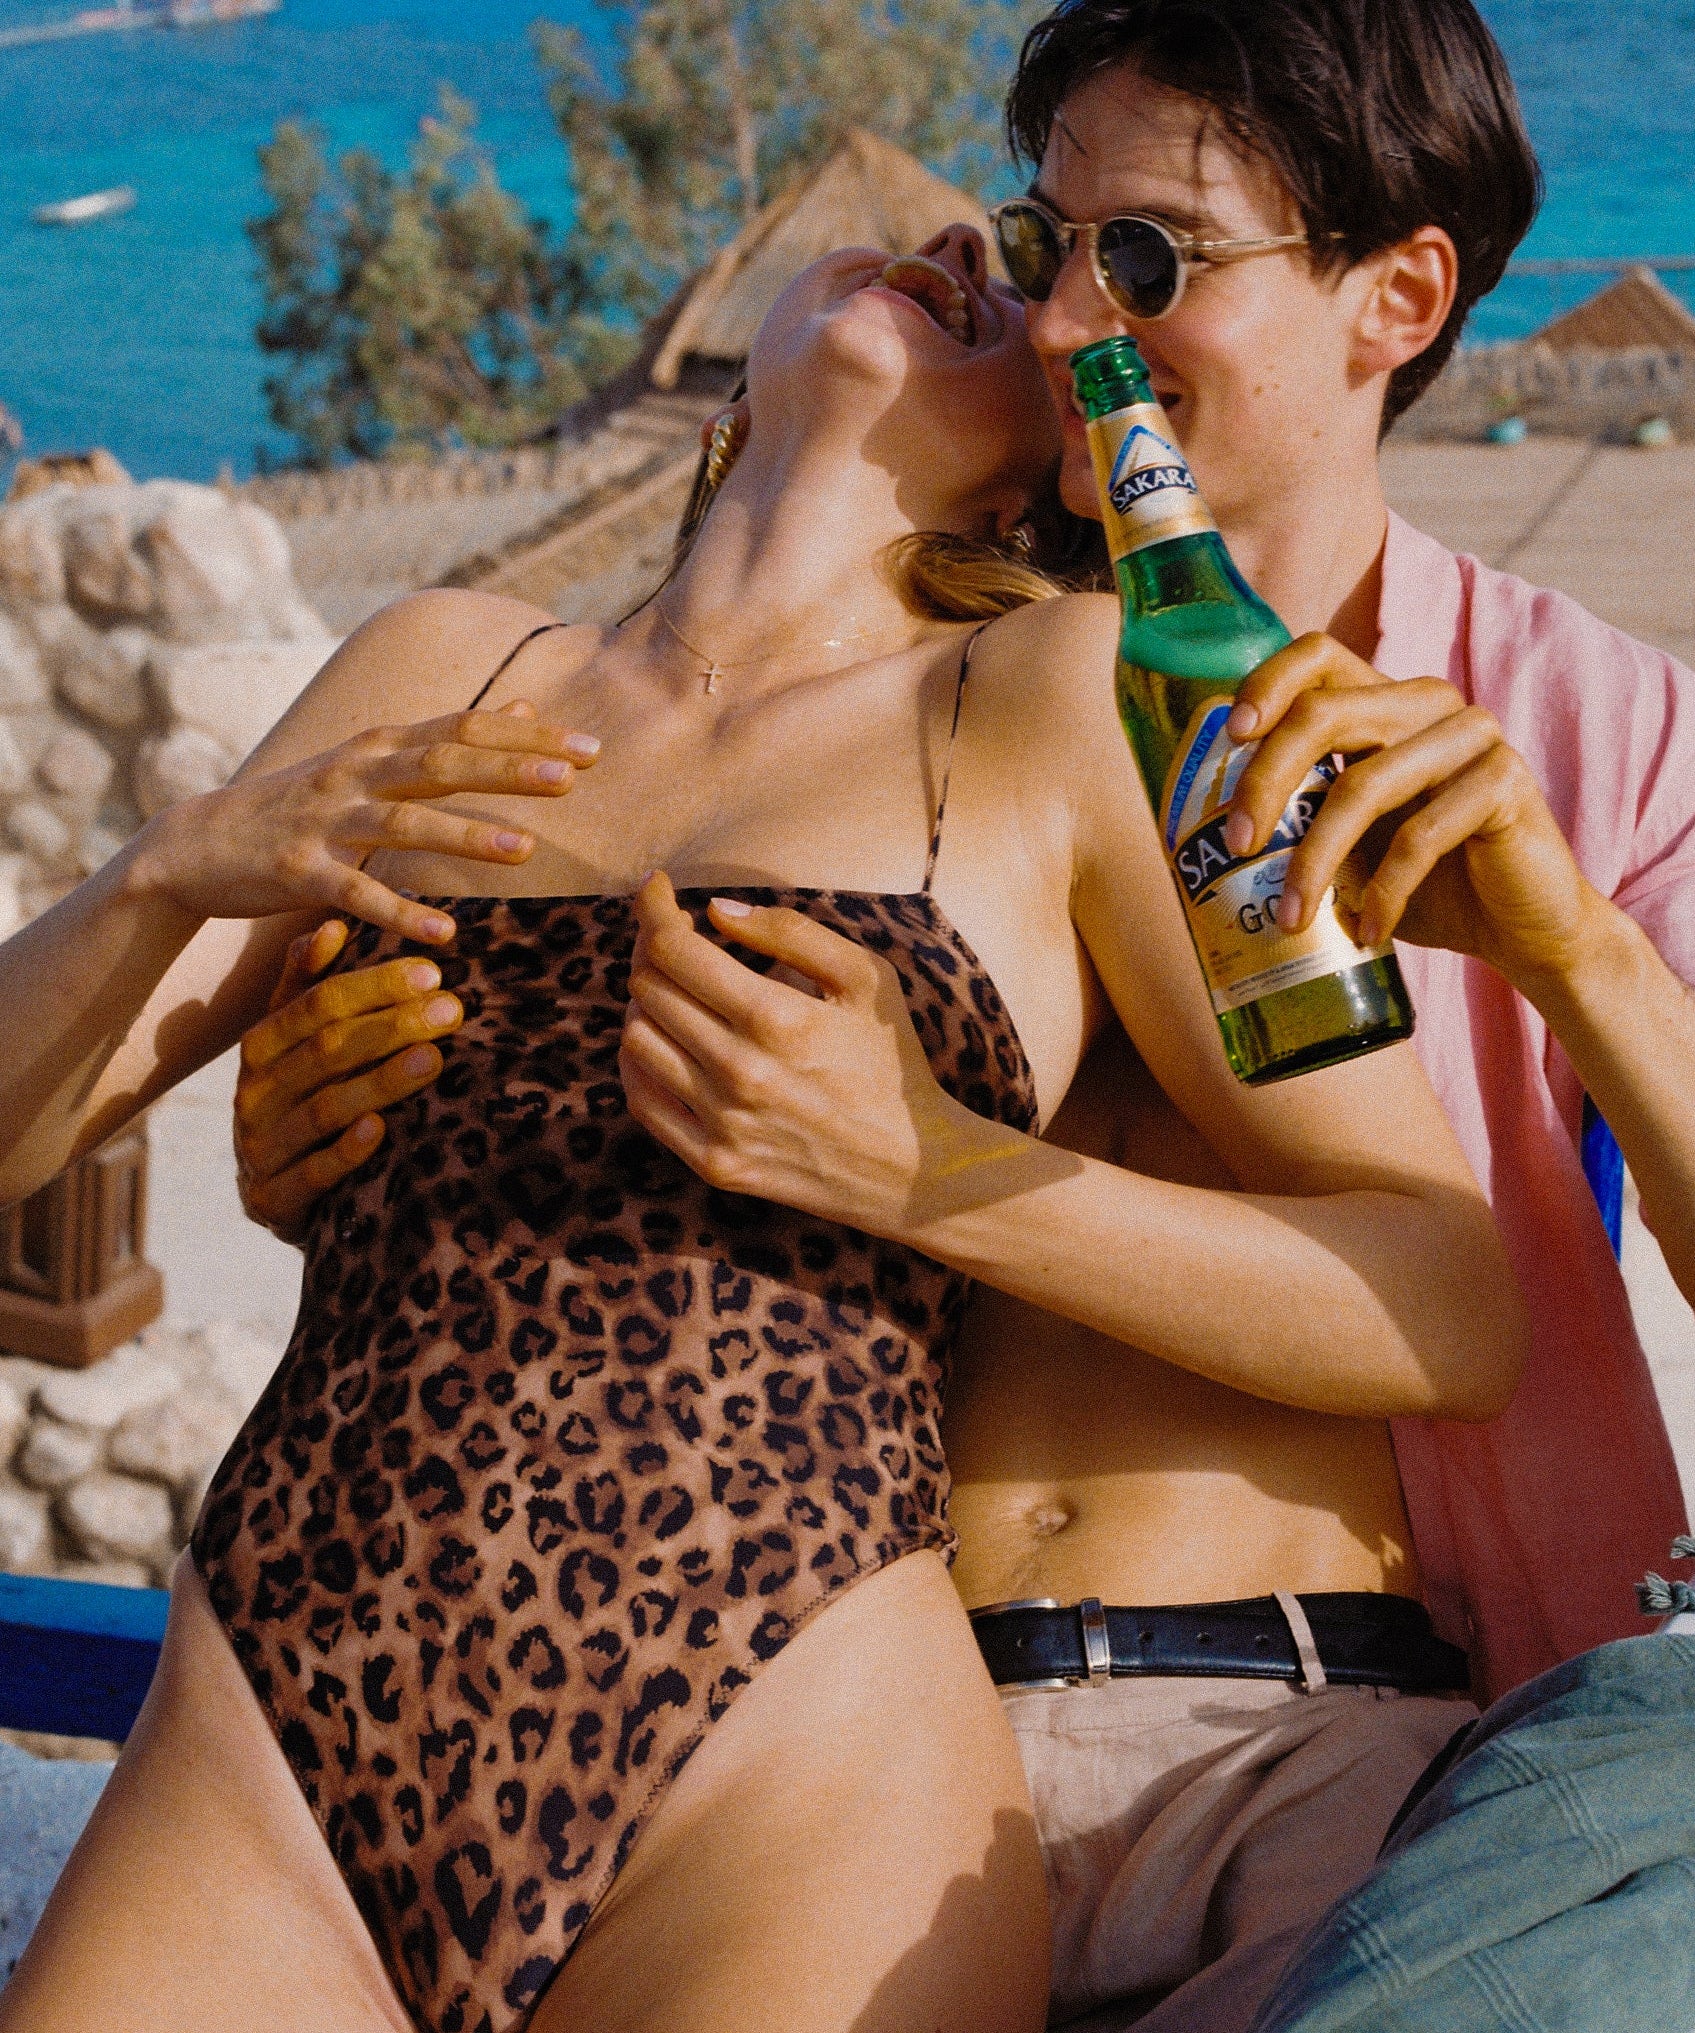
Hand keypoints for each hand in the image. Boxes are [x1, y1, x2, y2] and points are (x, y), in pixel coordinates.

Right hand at [129, 699, 598, 944]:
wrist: (196, 845)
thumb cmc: (303, 806)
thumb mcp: (373, 762)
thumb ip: (448, 740)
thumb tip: (523, 706)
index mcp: (380, 747)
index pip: (464, 728)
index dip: (526, 737)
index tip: (590, 749)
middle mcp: (356, 773)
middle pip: (441, 762)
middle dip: (507, 768)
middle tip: (571, 778)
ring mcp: (324, 821)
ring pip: (403, 824)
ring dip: (464, 836)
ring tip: (523, 851)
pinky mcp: (296, 872)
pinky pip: (355, 893)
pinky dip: (399, 912)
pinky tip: (444, 934)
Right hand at [234, 919, 459, 1239]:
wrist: (277, 1195)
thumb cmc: (302, 1102)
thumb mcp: (298, 1045)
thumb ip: (307, 987)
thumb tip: (330, 924)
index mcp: (261, 1047)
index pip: (316, 1004)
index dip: (372, 985)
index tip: (431, 970)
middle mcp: (253, 1094)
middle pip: (325, 1051)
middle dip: (390, 1026)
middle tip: (451, 1010)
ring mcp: (260, 1149)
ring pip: (322, 1108)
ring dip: (380, 1082)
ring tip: (433, 1059)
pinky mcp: (273, 1200)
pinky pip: (312, 1174)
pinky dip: (346, 1151)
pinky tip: (382, 1130)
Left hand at [619, 873, 1008, 1234]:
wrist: (912, 1168)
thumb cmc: (893, 1062)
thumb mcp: (867, 979)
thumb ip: (792, 931)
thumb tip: (715, 909)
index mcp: (778, 1018)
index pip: (674, 949)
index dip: (653, 907)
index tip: (656, 888)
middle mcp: (741, 1072)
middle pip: (649, 987)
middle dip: (652, 946)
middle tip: (675, 935)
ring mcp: (723, 1123)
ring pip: (637, 1038)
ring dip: (646, 1002)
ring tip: (678, 989)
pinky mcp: (714, 1163)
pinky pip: (641, 1099)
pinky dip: (639, 1060)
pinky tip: (665, 1039)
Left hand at [1222, 634, 1604, 991]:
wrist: (1521, 928)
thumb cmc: (1424, 884)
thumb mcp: (1350, 844)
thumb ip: (1302, 816)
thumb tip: (1203, 829)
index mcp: (1385, 702)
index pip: (1318, 655)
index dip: (1268, 684)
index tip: (1230, 736)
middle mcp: (1428, 703)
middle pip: (1325, 714)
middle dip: (1267, 782)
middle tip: (1238, 847)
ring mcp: (1472, 735)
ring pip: (1363, 785)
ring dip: (1315, 861)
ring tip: (1290, 919)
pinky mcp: (1506, 783)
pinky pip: (1420, 836)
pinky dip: (1382, 891)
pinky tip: (1366, 931)